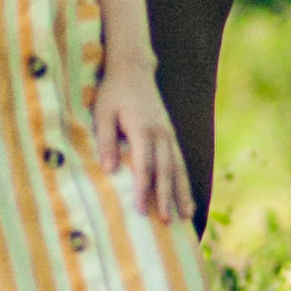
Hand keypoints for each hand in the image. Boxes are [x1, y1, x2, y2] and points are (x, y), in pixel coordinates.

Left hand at [93, 63, 188, 223]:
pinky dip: (185, 182)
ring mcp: (168, 135)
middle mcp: (160, 133)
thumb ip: (106, 140)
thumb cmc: (113, 93)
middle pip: (165, 170)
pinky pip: (180, 162)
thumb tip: (110, 170)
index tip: (140, 209)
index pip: (144, 164)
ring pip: (178, 168)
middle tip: (165, 221)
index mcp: (142, 128)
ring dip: (182, 193)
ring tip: (186, 217)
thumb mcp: (102, 113)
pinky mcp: (170, 136)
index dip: (143, 188)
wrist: (133, 69)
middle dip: (166, 197)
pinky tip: (188, 200)